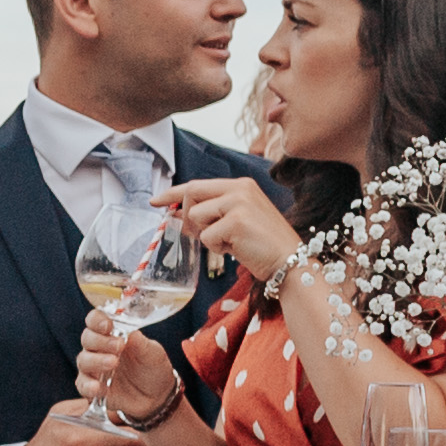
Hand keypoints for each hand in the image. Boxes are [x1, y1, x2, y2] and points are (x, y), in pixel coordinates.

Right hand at [74, 312, 182, 428]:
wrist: (156, 397)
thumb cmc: (152, 369)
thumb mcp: (153, 354)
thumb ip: (141, 344)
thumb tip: (132, 333)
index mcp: (111, 334)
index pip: (95, 320)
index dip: (97, 320)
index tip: (107, 325)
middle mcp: (98, 350)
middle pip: (87, 339)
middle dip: (100, 341)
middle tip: (119, 346)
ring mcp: (93, 369)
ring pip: (83, 361)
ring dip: (96, 361)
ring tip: (113, 363)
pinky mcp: (91, 389)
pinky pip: (83, 385)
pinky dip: (89, 385)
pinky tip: (99, 387)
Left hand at [157, 174, 302, 282]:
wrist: (290, 261)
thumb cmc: (262, 244)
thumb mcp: (236, 221)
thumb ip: (211, 213)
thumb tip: (177, 214)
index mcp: (241, 185)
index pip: (197, 185)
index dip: (173, 193)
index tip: (155, 201)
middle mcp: (239, 188)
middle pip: (191, 195)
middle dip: (188, 217)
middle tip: (202, 234)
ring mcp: (238, 203)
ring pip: (196, 217)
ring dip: (207, 236)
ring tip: (231, 242)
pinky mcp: (236, 221)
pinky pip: (207, 237)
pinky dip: (217, 248)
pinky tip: (237, 249)